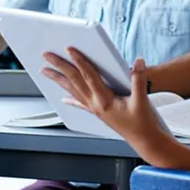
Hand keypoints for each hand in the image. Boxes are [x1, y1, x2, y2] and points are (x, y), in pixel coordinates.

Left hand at [41, 48, 162, 149]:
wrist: (144, 140)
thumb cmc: (142, 123)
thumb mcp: (142, 100)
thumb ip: (139, 79)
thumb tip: (138, 61)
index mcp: (104, 100)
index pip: (88, 76)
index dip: (79, 61)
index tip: (68, 49)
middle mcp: (96, 104)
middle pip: (74, 81)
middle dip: (59, 67)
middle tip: (46, 55)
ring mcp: (95, 108)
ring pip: (72, 90)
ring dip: (58, 79)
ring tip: (45, 71)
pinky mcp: (98, 112)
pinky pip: (80, 103)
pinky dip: (70, 99)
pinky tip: (63, 98)